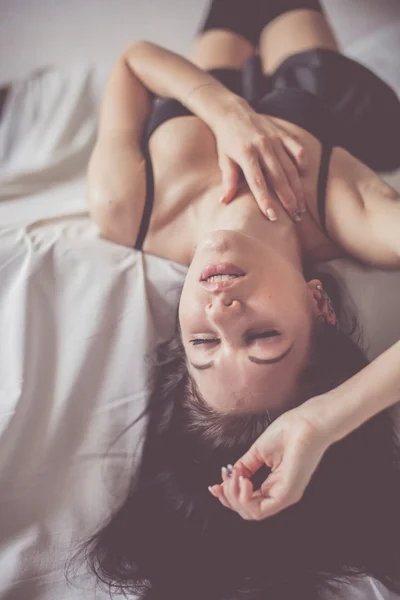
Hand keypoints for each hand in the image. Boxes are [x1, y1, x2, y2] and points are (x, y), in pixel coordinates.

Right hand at [208, 406, 330, 519]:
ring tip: (232, 477)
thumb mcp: (259, 451)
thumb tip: (230, 476)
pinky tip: (242, 480)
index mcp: (275, 486)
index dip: (228, 497)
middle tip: (224, 477)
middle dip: (228, 497)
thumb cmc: (290, 431)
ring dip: (234, 497)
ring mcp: (285, 496)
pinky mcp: (287, 494)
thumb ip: (245, 466)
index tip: (214, 485)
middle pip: (247, 511)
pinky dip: (244, 497)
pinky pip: (260, 509)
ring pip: (251, 514)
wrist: (308, 422)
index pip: (248, 503)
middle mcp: (280, 495)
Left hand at [213, 100, 306, 220]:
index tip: (273, 217)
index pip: (258, 182)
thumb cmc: (226, 141)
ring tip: (301, 206)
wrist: (232, 112)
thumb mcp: (224, 160)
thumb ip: (227, 180)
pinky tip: (304, 177)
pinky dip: (302, 162)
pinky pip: (297, 149)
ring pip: (290, 167)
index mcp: (246, 154)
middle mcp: (262, 146)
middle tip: (295, 217)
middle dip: (288, 199)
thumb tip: (224, 202)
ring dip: (297, 188)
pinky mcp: (282, 134)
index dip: (265, 200)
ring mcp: (275, 139)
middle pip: (279, 177)